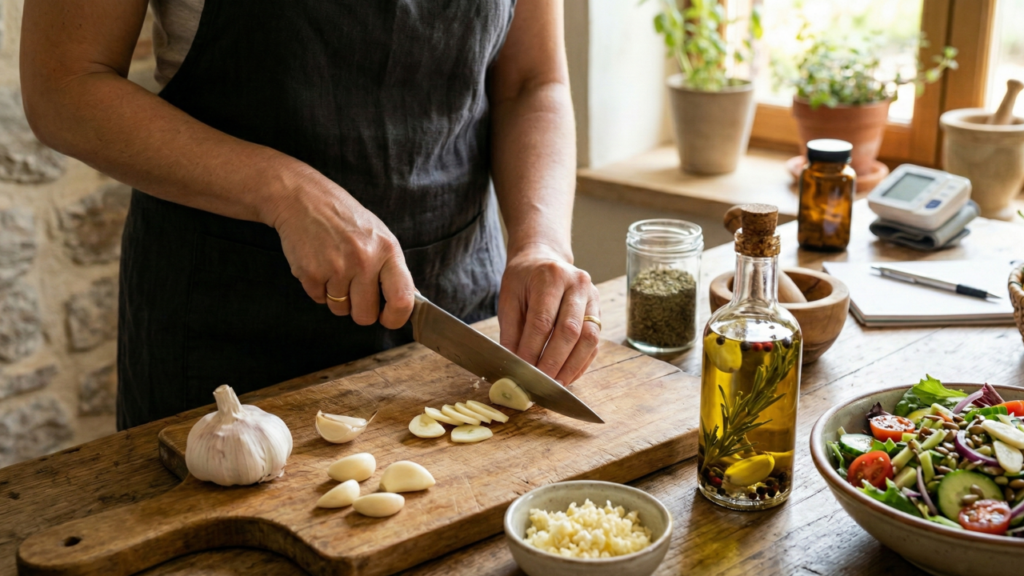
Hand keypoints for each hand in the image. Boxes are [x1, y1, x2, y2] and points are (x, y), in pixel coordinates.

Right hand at [268, 168, 415, 328]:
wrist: (303, 199)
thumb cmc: (344, 218)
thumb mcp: (378, 235)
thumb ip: (392, 267)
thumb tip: (408, 299)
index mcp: (387, 250)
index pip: (402, 299)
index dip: (396, 318)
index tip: (388, 318)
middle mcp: (364, 260)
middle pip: (366, 315)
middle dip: (360, 311)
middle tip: (354, 292)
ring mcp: (337, 268)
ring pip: (340, 309)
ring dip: (337, 297)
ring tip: (334, 269)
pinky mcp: (311, 273)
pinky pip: (319, 300)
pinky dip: (318, 289)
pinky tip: (319, 265)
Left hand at [498, 244, 599, 384]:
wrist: (543, 259)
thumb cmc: (523, 280)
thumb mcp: (509, 300)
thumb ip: (511, 332)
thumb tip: (513, 365)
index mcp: (551, 276)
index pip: (543, 320)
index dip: (532, 349)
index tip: (522, 370)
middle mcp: (577, 284)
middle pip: (570, 330)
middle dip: (553, 361)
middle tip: (540, 383)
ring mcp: (593, 297)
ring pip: (588, 338)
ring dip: (571, 366)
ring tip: (556, 385)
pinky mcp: (599, 311)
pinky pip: (595, 343)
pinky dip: (581, 363)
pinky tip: (568, 376)